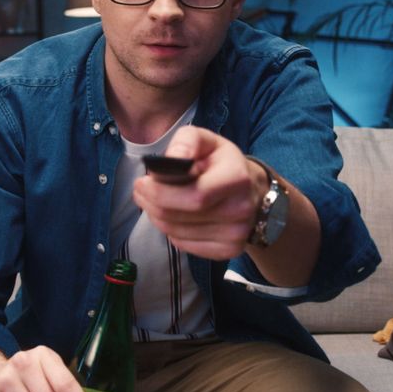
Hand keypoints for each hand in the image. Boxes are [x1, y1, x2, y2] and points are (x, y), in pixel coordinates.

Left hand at [133, 126, 262, 259]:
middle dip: (151, 204)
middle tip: (140, 191)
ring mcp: (236, 234)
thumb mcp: (206, 141)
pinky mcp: (229, 250)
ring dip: (157, 217)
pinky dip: (171, 231)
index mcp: (237, 178)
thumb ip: (187, 142)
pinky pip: (184, 245)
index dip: (160, 192)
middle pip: (178, 216)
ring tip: (155, 201)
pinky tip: (175, 216)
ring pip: (176, 232)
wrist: (252, 190)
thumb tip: (172, 159)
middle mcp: (240, 209)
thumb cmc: (221, 163)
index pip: (193, 195)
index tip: (142, 182)